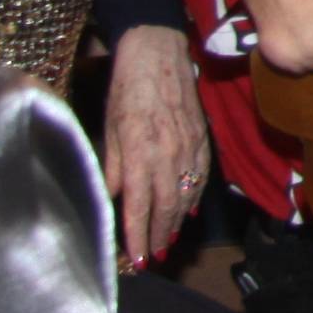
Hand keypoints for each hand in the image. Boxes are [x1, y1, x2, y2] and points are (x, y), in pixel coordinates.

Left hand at [100, 27, 209, 269]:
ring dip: (176, 222)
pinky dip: (194, 197)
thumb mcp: (110, 127)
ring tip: (166, 242)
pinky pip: (200, 176)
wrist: (159, 52)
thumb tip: (110, 197)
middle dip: (159, 236)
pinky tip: (187, 210)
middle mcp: (169, 154)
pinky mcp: (202, 138)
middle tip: (152, 258)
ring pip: (186, 195)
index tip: (137, 259)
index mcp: (141, 152)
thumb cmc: (127, 87)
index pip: (140, 206)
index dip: (138, 236)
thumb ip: (113, 165)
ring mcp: (190, 146)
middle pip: (167, 206)